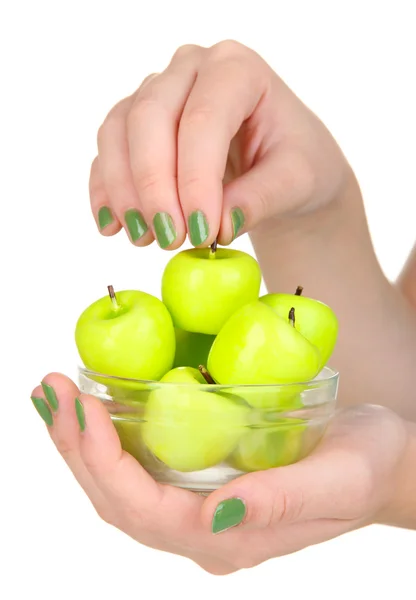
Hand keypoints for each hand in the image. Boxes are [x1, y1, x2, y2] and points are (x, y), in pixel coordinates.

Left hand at [31, 373, 406, 574]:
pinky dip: (110, 438)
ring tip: (55, 396)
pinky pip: (142, 469)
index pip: (144, 510)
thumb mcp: (338, 481)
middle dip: (77, 447)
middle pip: (119, 500)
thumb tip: (218, 515)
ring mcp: (202, 510)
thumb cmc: (368, 467)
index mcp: (232, 538)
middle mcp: (206, 531)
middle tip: (49, 391)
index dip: (103, 462)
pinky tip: (96, 408)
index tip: (79, 407)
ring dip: (82, 443)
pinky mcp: (205, 484)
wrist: (384, 464)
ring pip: (122, 487)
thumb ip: (281, 503)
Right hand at [90, 40, 350, 248]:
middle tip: (169, 239)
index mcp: (237, 69)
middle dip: (154, 186)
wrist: (280, 166)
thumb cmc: (295, 162)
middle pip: (150, 118)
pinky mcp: (135, 123)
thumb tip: (219, 224)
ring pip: (119, 132)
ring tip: (144, 239)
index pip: (204, 118)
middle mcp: (191, 69)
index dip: (195, 179)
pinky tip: (113, 227)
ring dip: (124, 191)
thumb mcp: (297, 180)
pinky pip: (108, 152)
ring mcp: (157, 92)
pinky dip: (106, 191)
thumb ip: (262, 198)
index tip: (201, 232)